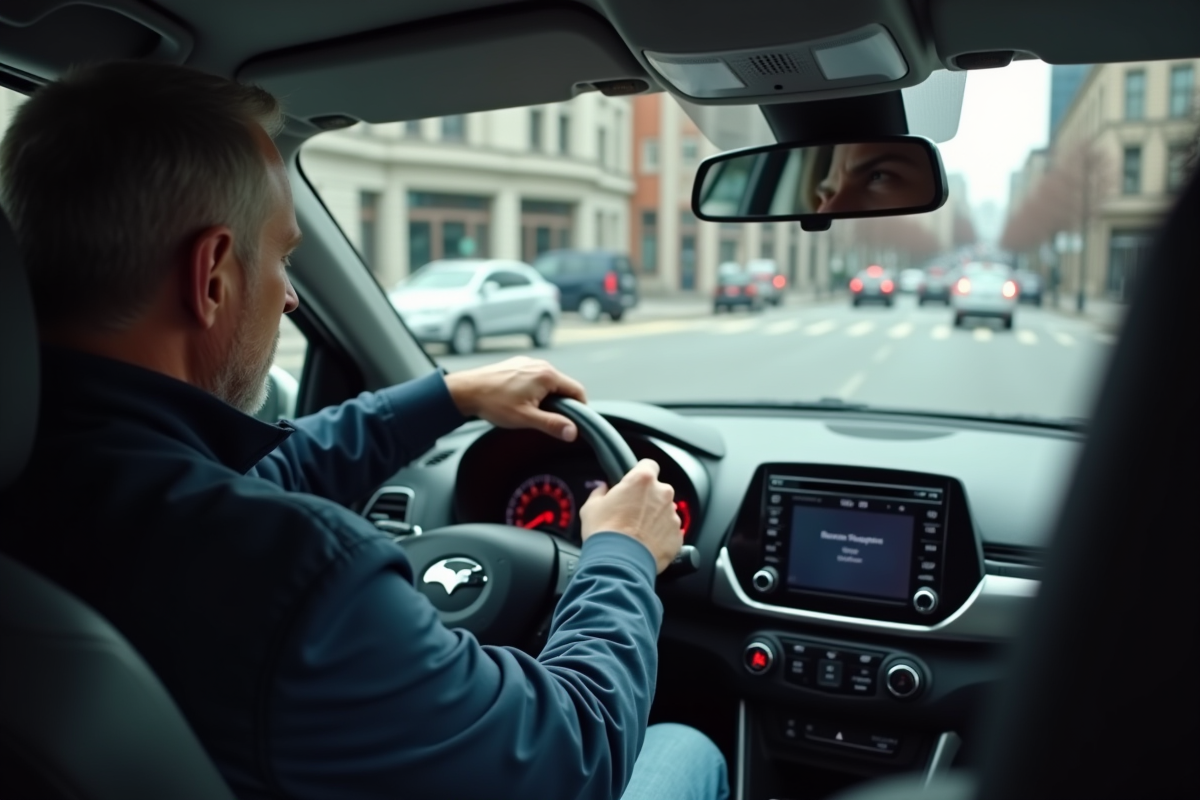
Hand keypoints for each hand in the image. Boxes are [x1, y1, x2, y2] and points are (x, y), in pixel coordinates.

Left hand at [443, 357, 586, 441]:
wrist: (466, 391)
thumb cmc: (493, 402)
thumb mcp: (526, 418)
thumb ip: (552, 424)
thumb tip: (572, 432)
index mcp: (547, 375)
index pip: (577, 390)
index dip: (580, 408)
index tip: (576, 421)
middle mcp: (540, 364)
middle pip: (563, 386)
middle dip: (561, 404)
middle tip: (549, 420)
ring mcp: (527, 363)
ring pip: (548, 382)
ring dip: (546, 397)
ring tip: (531, 411)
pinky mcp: (517, 365)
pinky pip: (534, 377)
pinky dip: (534, 390)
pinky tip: (520, 401)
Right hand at [579, 459, 681, 573]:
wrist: (619, 563)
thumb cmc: (605, 533)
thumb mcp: (591, 507)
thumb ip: (599, 492)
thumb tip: (602, 489)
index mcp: (642, 480)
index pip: (648, 465)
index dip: (640, 473)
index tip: (634, 483)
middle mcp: (662, 494)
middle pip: (658, 489)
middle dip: (647, 498)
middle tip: (631, 512)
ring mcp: (672, 515)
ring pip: (665, 511)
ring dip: (654, 517)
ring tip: (637, 531)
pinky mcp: (677, 536)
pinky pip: (670, 531)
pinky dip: (661, 535)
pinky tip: (646, 543)